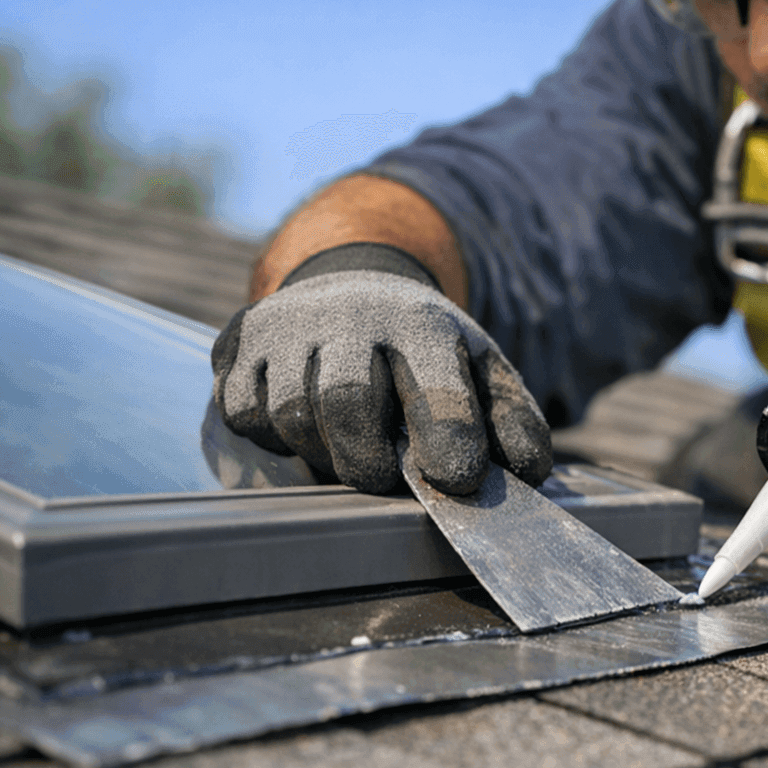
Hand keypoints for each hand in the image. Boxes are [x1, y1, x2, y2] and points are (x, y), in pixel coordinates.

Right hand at [212, 243, 551, 493]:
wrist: (352, 287)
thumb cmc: (425, 352)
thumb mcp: (482, 372)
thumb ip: (512, 421)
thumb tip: (530, 473)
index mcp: (422, 325)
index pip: (435, 386)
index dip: (447, 439)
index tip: (455, 480)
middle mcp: (350, 315)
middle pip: (346, 401)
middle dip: (365, 459)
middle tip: (380, 479)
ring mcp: (287, 326)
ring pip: (290, 415)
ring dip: (321, 452)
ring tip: (347, 447)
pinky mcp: (238, 341)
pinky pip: (244, 413)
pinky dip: (273, 437)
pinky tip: (305, 424)